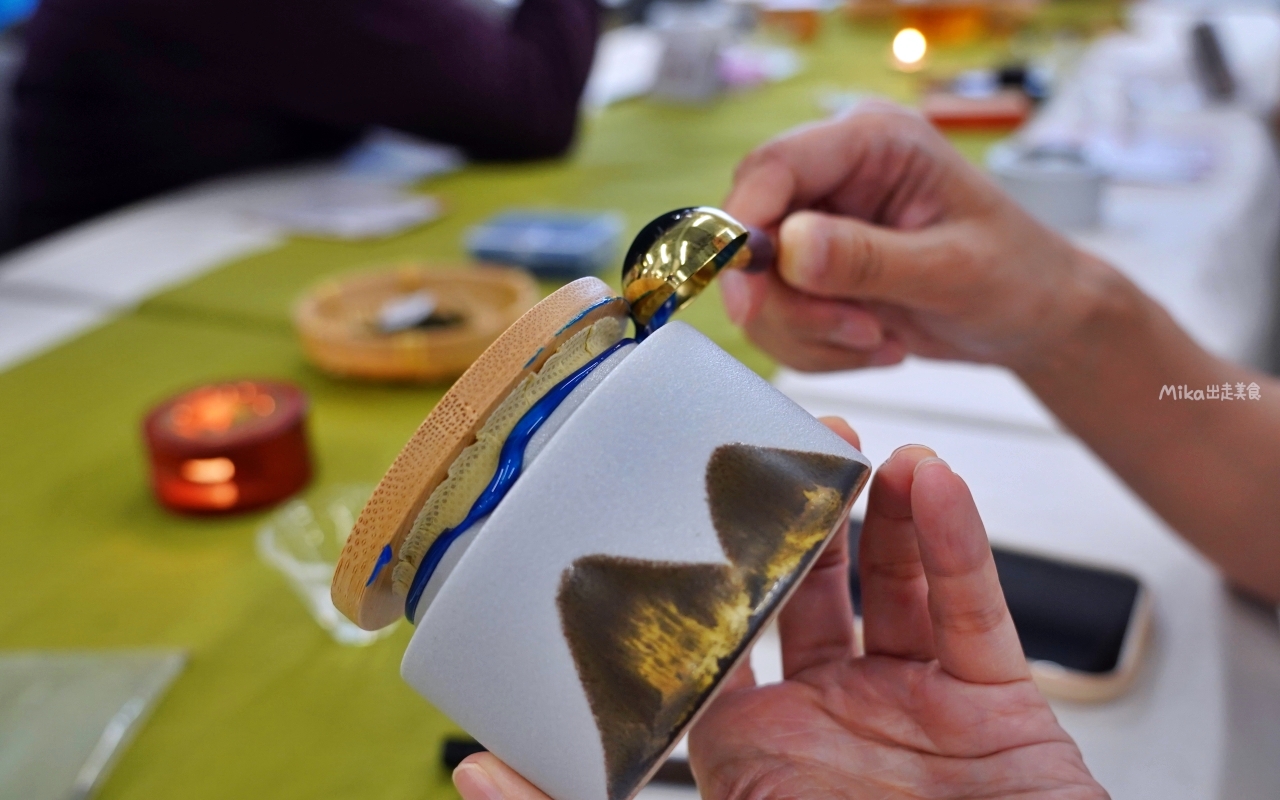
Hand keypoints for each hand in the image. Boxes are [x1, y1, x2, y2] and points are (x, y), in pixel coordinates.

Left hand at [452, 419, 1105, 799]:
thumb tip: (474, 772)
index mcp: (755, 750)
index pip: (723, 632)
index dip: (712, 561)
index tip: (694, 491)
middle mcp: (832, 721)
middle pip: (812, 592)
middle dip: (802, 518)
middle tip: (791, 449)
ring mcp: (916, 712)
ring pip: (896, 586)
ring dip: (882, 511)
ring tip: (860, 451)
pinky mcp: (999, 711)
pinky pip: (974, 612)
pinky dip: (955, 544)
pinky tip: (929, 483)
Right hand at [720, 103, 1120, 371]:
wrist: (1033, 317)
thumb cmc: (1017, 276)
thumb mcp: (951, 269)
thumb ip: (868, 259)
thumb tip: (789, 248)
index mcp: (873, 141)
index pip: (774, 167)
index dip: (744, 228)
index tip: (748, 298)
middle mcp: (834, 174)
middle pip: (753, 234)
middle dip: (789, 302)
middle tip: (856, 332)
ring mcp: (819, 224)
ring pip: (759, 288)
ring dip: (811, 333)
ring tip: (880, 339)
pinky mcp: (812, 271)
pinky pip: (777, 320)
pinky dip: (818, 348)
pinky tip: (876, 343)